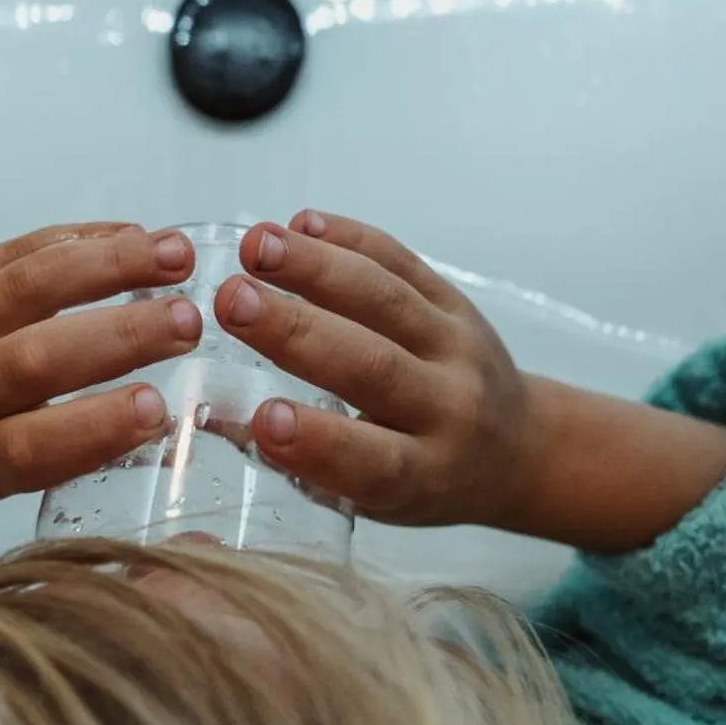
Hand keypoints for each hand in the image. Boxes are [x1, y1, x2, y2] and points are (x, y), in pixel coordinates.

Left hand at [0, 223, 202, 500]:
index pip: (34, 445)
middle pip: (38, 358)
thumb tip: (161, 423)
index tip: (159, 408)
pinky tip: (135, 235)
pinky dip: (81, 237)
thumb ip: (62, 452)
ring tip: (177, 254)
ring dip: (111, 264)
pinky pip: (17, 249)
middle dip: (121, 336)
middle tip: (190, 322)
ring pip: (31, 284)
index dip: (98, 427)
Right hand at [211, 211, 725, 550]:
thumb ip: (303, 463)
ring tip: (255, 245)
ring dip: (316, 267)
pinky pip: (402, 261)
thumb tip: (211, 419)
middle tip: (231, 302)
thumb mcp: (373, 501)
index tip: (266, 418)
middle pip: (373, 365)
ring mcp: (456, 346)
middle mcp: (449, 408)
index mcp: (424, 474)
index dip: (319, 442)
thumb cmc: (423, 480)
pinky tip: (299, 224)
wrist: (514, 447)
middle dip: (297, 330)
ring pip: (386, 299)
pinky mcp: (455, 300)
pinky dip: (351, 238)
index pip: (372, 462)